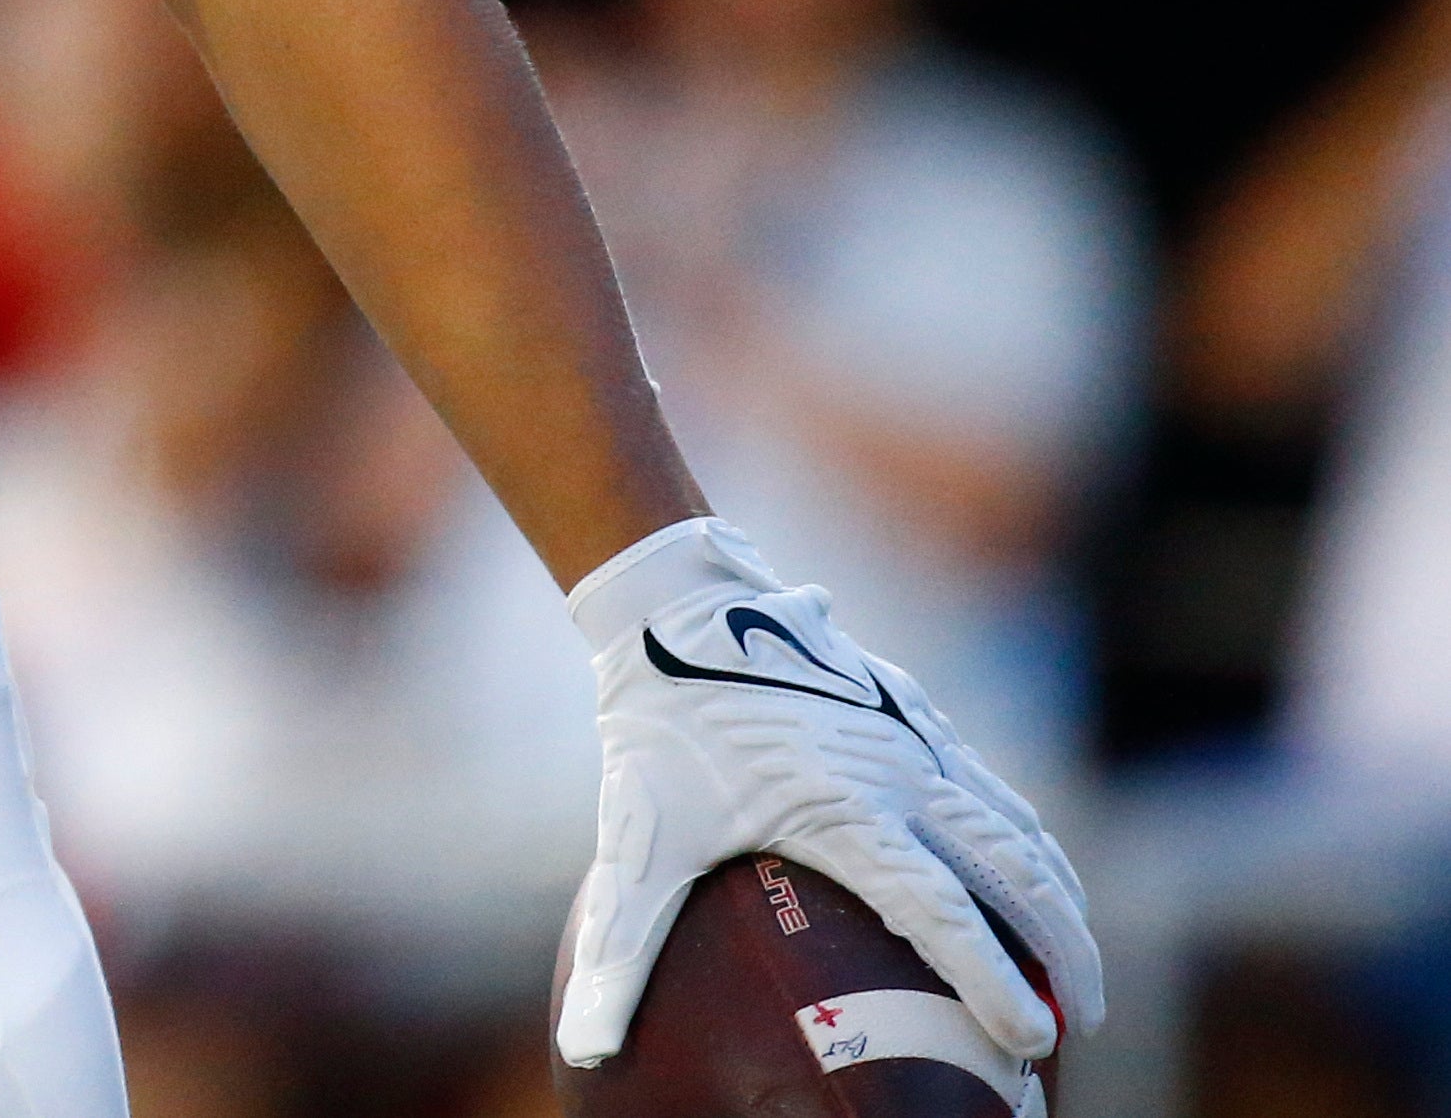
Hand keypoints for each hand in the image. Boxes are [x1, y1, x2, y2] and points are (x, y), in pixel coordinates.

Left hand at [555, 516, 1098, 1068]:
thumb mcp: (636, 845)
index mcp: (837, 810)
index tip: (1030, 1039)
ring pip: (1019, 830)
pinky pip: (999, 794)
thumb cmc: (657, 737)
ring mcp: (918, 742)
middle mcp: (896, 775)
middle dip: (1060, 953)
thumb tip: (580, 1047)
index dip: (988, 976)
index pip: (933, 908)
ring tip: (1079, 975)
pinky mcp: (923, 719)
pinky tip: (1046, 887)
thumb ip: (618, 950)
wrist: (679, 611)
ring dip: (1062, 903)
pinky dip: (1037, 848)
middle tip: (1077, 1027)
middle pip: (1010, 872)